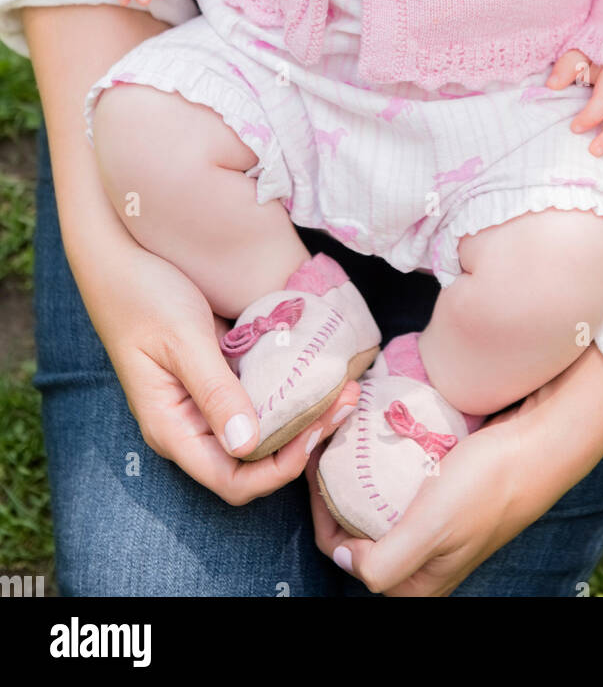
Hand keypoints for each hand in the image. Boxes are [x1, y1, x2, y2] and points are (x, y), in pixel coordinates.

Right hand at [93, 231, 358, 503]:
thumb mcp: (182, 340)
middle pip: (253, 462)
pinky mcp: (218, 378)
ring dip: (304, 417)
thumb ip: (214, 391)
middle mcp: (190, 426)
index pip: (232, 480)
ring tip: (344, 387)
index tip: (317, 430)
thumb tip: (249, 444)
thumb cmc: (143, 296)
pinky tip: (318, 373)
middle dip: (303, 442)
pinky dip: (290, 392)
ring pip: (261, 432)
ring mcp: (204, 403)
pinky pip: (260, 399)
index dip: (278, 469)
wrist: (120, 258)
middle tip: (346, 401)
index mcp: (172, 429)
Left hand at [307, 343, 602, 595]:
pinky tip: (376, 432)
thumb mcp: (432, 530)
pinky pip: (399, 482)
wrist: (541, 444)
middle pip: (357, 523)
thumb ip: (384, 563)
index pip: (342, 551)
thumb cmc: (488, 486)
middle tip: (329, 435)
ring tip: (347, 428)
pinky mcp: (446, 495)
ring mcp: (435, 525)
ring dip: (355, 469)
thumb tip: (345, 561)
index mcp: (416, 582)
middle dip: (335, 483)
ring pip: (375, 500)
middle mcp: (423, 559)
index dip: (319, 508)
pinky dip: (381, 460)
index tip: (315, 458)